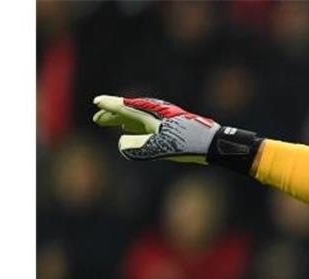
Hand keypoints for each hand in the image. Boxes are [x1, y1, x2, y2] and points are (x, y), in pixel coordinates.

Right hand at [92, 96, 220, 162]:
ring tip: (109, 123)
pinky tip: (130, 131)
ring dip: (122, 120)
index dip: (109, 105)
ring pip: (136, 117)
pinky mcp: (169, 127)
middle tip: (97, 118)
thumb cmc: (187, 144)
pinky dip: (134, 125)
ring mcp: (163, 119)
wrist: (212, 144)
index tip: (97, 101)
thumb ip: (137, 146)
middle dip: (112, 114)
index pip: (125, 107)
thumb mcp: (159, 147)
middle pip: (128, 111)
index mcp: (151, 113)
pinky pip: (145, 123)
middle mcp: (155, 113)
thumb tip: (121, 144)